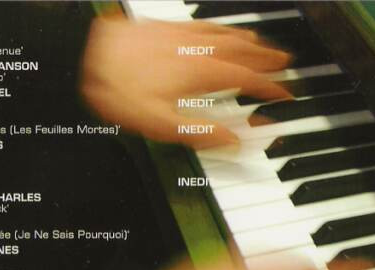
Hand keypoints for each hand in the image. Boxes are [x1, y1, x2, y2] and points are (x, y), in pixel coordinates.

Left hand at [81, 16, 290, 147]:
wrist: (89, 55)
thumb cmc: (120, 91)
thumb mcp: (160, 124)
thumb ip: (200, 132)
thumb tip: (233, 141)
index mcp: (200, 74)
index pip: (245, 79)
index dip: (268, 88)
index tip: (285, 94)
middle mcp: (197, 50)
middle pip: (241, 52)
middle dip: (266, 59)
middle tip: (285, 62)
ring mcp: (183, 36)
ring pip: (225, 35)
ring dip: (248, 41)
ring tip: (262, 45)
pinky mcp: (167, 27)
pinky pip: (204, 24)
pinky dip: (222, 27)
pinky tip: (221, 29)